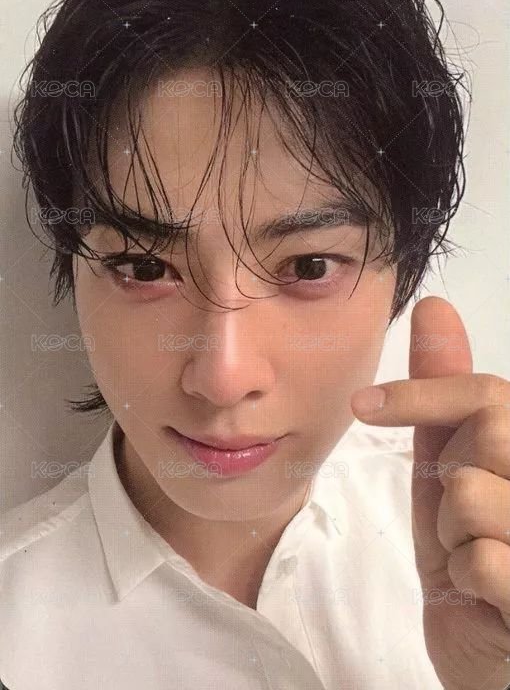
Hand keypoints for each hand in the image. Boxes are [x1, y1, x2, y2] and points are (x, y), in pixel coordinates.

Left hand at [350, 296, 509, 689]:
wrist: (487, 646)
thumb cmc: (468, 549)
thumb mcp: (449, 465)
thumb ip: (447, 394)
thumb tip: (436, 306)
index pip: (487, 395)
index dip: (422, 394)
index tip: (364, 405)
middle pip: (484, 437)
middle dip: (450, 481)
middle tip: (462, 520)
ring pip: (471, 499)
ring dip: (453, 538)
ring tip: (477, 558)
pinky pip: (483, 563)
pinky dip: (468, 582)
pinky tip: (489, 594)